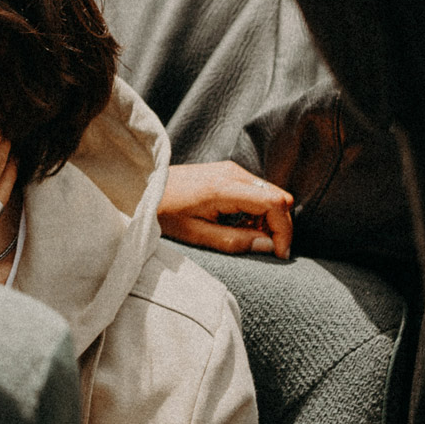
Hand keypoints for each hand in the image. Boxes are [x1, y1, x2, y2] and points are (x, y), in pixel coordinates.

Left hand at [160, 162, 292, 257]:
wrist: (140, 188)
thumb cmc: (161, 212)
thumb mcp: (194, 234)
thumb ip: (233, 241)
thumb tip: (268, 246)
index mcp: (224, 187)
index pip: (275, 203)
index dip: (283, 230)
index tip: (278, 253)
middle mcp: (232, 173)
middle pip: (278, 197)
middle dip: (279, 226)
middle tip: (265, 249)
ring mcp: (231, 169)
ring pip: (270, 193)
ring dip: (268, 219)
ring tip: (246, 237)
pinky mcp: (227, 172)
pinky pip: (257, 191)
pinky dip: (257, 211)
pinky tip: (239, 225)